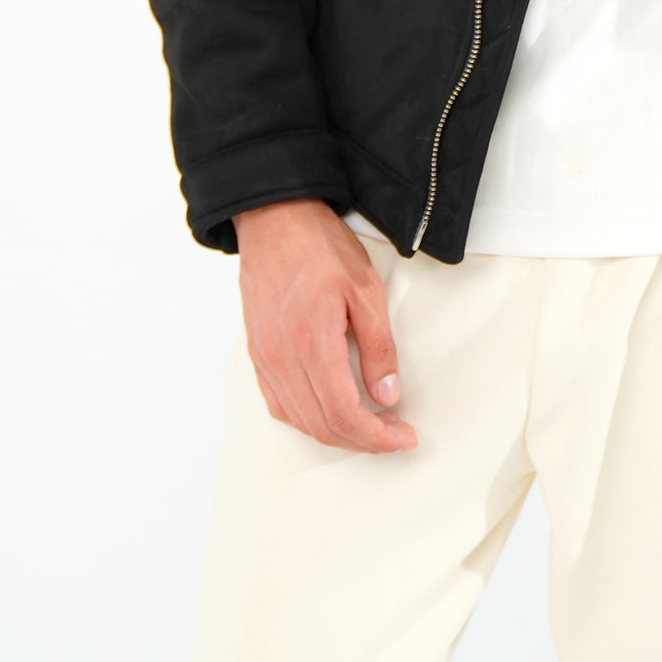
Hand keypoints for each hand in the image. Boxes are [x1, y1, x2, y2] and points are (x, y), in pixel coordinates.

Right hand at [232, 198, 417, 453]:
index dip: (377, 437)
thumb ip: (378, 347)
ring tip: (369, 425)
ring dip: (337, 434)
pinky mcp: (258, 355)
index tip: (404, 436)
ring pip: (300, 421)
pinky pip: (280, 404)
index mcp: (312, 343)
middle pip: (323, 426)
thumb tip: (387, 396)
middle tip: (394, 434)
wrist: (274, 220)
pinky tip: (330, 412)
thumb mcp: (365, 289)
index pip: (344, 414)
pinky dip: (309, 419)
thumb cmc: (321, 247)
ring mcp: (266, 360)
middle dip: (363, 441)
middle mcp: (283, 360)